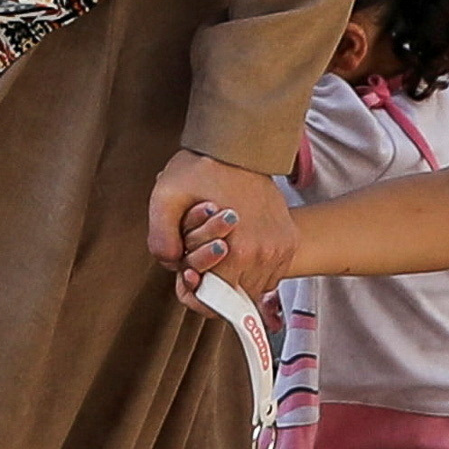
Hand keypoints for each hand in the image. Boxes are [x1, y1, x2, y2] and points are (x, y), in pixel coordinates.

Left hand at [154, 150, 292, 289]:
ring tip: (219, 248)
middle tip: (199, 257)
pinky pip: (270, 275)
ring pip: (253, 289)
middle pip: (234, 298)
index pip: (216, 303)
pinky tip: (236, 247)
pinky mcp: (288, 242)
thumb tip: (173, 264)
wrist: (241, 144)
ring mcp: (281, 249)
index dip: (195, 295)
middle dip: (213, 283)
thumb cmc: (203, 168)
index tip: (188, 276)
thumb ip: (160, 239)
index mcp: (238, 251)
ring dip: (234, 277)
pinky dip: (252, 269)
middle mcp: (265, 255)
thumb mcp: (165, 197)